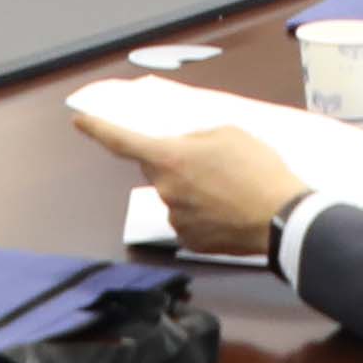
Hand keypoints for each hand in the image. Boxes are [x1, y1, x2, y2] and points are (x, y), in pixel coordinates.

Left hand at [71, 97, 303, 257]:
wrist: (282, 218)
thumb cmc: (258, 170)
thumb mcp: (229, 133)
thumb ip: (196, 137)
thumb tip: (184, 148)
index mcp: (170, 158)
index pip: (123, 141)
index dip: (98, 129)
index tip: (80, 122)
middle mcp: (165, 191)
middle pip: (157, 169)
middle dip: (175, 162)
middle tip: (210, 162)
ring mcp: (176, 219)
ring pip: (175, 196)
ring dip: (192, 190)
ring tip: (229, 189)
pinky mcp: (190, 241)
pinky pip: (188, 220)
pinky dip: (202, 213)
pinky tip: (227, 210)